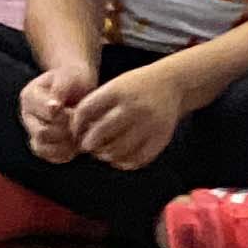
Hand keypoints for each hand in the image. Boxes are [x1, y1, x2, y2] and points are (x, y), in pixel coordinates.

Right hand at [17, 62, 98, 162]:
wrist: (76, 86)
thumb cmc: (74, 79)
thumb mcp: (69, 76)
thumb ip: (60, 89)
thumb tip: (52, 107)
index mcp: (29, 96)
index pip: (47, 114)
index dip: (66, 116)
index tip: (77, 111)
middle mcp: (26, 115)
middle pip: (42, 133)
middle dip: (65, 132)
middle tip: (80, 125)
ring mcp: (32, 130)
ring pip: (42, 148)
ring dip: (64, 146)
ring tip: (78, 135)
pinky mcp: (41, 145)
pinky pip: (48, 157)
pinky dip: (64, 154)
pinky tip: (75, 145)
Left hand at [70, 62, 186, 171]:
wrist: (171, 84)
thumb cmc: (135, 87)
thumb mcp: (114, 86)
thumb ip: (96, 106)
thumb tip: (76, 133)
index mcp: (117, 91)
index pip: (86, 111)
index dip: (76, 125)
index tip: (76, 132)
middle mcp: (133, 107)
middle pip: (100, 133)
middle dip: (88, 144)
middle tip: (87, 146)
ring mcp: (148, 123)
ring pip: (118, 150)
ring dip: (105, 155)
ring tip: (103, 153)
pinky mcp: (160, 138)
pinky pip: (137, 158)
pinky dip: (125, 162)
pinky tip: (119, 158)